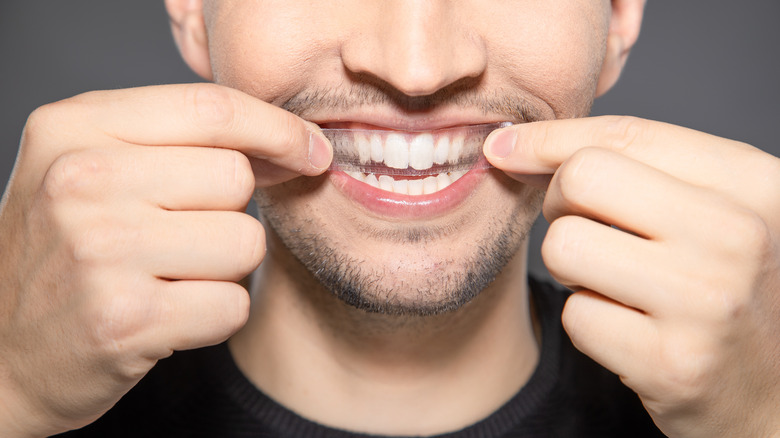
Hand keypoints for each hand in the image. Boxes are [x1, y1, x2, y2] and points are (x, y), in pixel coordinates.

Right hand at [0, 83, 331, 436]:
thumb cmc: (65, 255)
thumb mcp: (94, 169)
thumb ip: (181, 142)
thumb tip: (291, 143)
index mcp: (75, 127)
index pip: (211, 107)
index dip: (278, 128)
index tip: (311, 150)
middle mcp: (81, 180)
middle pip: (236, 178)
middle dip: (230, 213)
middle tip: (181, 239)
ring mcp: (100, 250)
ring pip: (245, 242)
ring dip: (224, 269)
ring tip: (167, 278)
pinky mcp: (124, 319)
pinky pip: (233, 305)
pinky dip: (213, 316)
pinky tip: (166, 316)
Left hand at [485, 116, 779, 437]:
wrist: (772, 392)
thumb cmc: (722, 289)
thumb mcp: (709, 213)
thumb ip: (637, 167)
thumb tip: (516, 144)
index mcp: (755, 185)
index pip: (627, 135)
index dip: (550, 137)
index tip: (505, 146)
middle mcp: (738, 236)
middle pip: (582, 179)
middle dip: (562, 203)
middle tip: (588, 231)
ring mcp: (706, 301)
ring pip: (564, 246)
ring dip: (573, 268)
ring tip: (616, 285)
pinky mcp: (671, 363)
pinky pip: (574, 315)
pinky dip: (587, 321)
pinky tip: (628, 330)